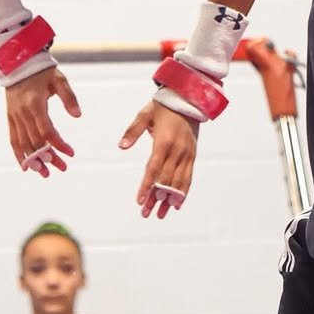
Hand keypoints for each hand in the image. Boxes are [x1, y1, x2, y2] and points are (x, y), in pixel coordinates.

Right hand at [5, 66, 80, 176]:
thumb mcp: (59, 80)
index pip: (47, 131)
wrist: (17, 63)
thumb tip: (78, 116)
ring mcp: (15, 117)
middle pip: (36, 141)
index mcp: (35, 104)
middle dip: (50, 157)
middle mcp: (23, 113)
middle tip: (63, 168)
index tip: (71, 153)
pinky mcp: (10, 118)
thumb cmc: (42, 72)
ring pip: (23, 144)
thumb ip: (69, 97)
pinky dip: (19, 155)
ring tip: (46, 174)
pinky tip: (26, 167)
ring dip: (34, 161)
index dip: (59, 144)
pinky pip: (13, 140)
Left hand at [119, 100, 197, 217]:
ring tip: (160, 214)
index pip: (153, 169)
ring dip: (169, 200)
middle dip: (155, 198)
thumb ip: (133, 131)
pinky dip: (183, 192)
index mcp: (163, 141)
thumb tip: (121, 146)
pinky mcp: (193, 155)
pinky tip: (177, 204)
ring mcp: (187, 154)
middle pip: (165, 180)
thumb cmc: (162, 107)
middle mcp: (177, 150)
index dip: (146, 186)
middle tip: (146, 213)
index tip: (139, 201)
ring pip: (178, 182)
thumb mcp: (144, 115)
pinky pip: (188, 177)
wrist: (187, 99)